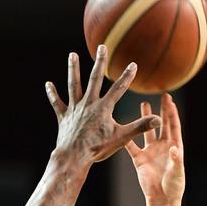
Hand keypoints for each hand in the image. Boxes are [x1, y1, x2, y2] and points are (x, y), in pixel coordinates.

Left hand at [46, 48, 160, 165]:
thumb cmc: (98, 149)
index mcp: (103, 108)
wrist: (74, 157)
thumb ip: (140, 127)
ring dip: (73, 69)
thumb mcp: (122, 138)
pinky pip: (57, 103)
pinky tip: (48, 84)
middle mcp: (88, 104)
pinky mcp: (64, 117)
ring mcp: (74, 109)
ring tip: (72, 55)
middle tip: (102, 47)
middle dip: (100, 63)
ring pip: (74, 85)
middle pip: (94, 79)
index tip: (133, 64)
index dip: (126, 77)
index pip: (118, 89)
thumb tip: (158, 120)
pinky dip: (52, 94)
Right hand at [125, 93, 184, 205]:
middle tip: (161, 95)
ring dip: (145, 119)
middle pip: (161, 125)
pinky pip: (131, 146)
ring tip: (144, 104)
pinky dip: (126, 137)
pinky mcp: (139, 159)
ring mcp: (150, 151)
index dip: (171, 113)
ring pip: (147, 131)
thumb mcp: (177, 172)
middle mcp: (162, 147)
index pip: (173, 126)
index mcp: (174, 147)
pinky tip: (122, 126)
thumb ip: (176, 160)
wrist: (162, 199)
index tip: (169, 100)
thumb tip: (174, 148)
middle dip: (162, 111)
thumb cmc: (174, 187)